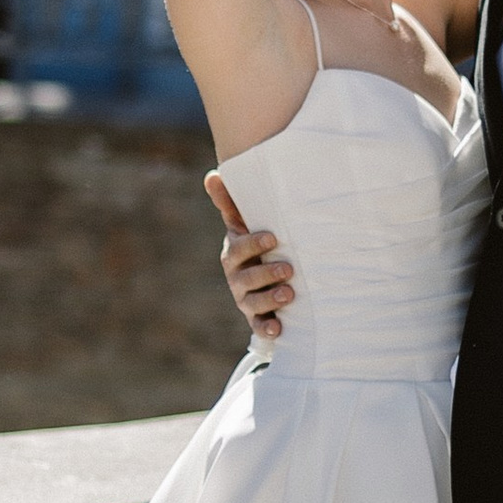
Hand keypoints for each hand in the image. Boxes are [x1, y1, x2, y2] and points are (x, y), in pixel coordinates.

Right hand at [207, 174, 293, 341]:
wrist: (266, 279)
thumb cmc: (257, 244)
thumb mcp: (245, 224)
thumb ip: (231, 203)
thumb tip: (212, 175)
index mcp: (235, 253)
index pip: (238, 248)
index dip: (253, 244)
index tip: (274, 238)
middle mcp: (237, 277)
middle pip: (245, 278)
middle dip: (266, 274)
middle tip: (289, 270)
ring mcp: (246, 299)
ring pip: (253, 302)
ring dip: (270, 299)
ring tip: (290, 294)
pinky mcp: (257, 318)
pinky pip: (259, 326)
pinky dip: (266, 328)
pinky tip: (278, 327)